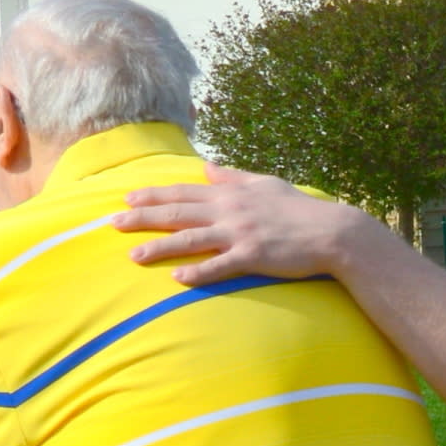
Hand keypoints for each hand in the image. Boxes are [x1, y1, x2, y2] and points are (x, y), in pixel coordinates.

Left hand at [111, 164, 385, 287]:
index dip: (153, 195)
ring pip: (191, 239)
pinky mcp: (254, 257)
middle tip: (112, 223)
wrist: (333, 232)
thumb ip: (233, 176)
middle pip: (178, 213)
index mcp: (231, 194)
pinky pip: (220, 266)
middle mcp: (230, 211)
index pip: (184, 192)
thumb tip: (208, 167)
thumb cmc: (300, 210)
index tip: (126, 198)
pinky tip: (177, 279)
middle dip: (142, 217)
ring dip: (160, 247)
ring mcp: (240, 234)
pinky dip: (198, 272)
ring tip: (133, 255)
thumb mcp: (265, 184)